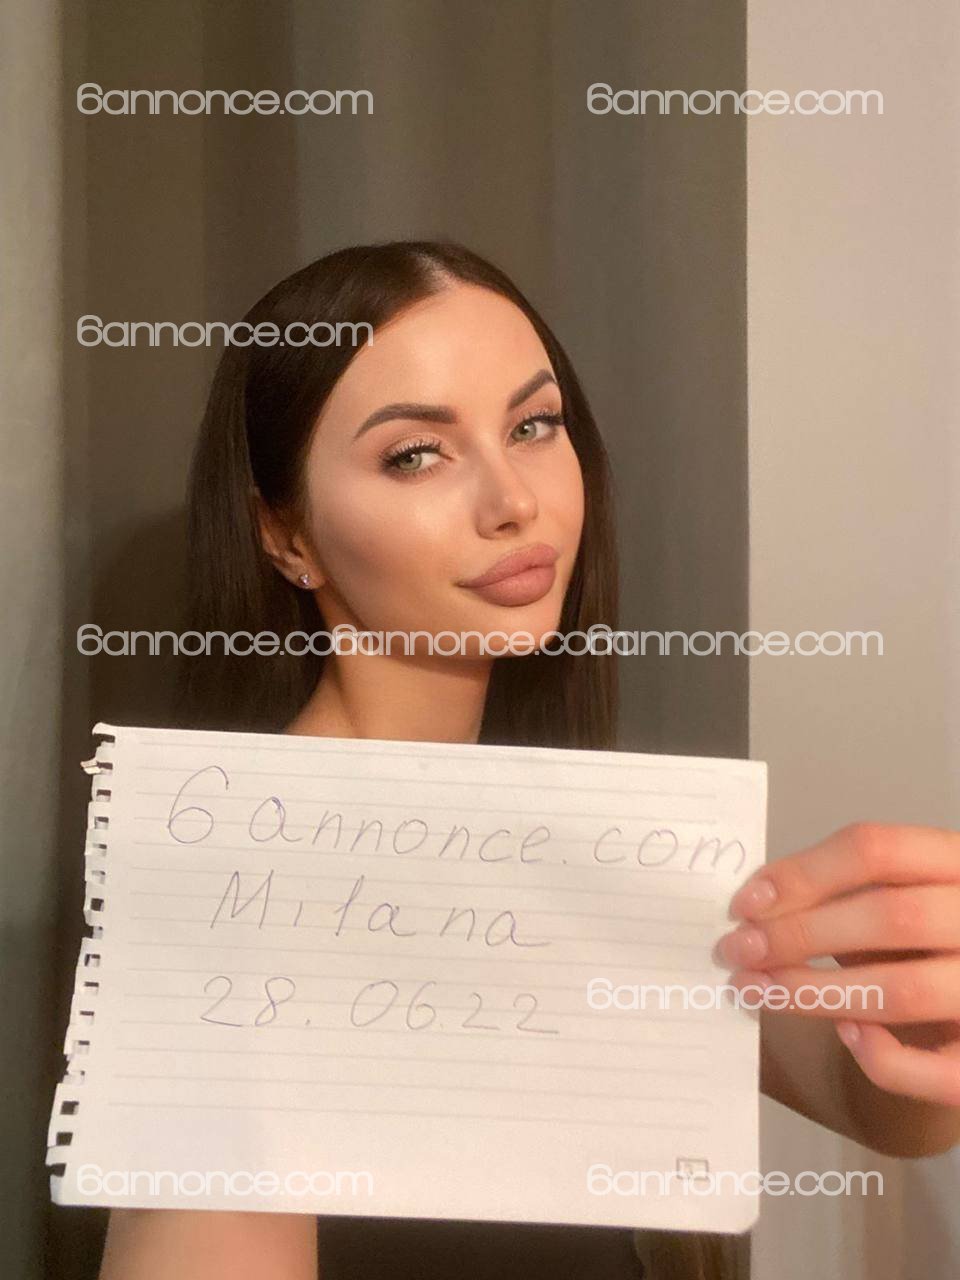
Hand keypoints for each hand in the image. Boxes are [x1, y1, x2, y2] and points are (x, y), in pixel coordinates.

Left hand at [716, 822, 959, 1105]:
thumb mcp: (905, 894)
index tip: (745, 903)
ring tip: (757, 990)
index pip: (877, 850)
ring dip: (815, 992)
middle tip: (737, 950)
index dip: (802, 874)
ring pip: (902, 991)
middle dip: (798, 933)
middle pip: (889, 916)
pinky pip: (937, 1069)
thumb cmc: (936, 936)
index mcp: (958, 863)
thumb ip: (850, 895)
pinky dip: (883, 1057)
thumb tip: (761, 910)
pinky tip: (845, 1035)